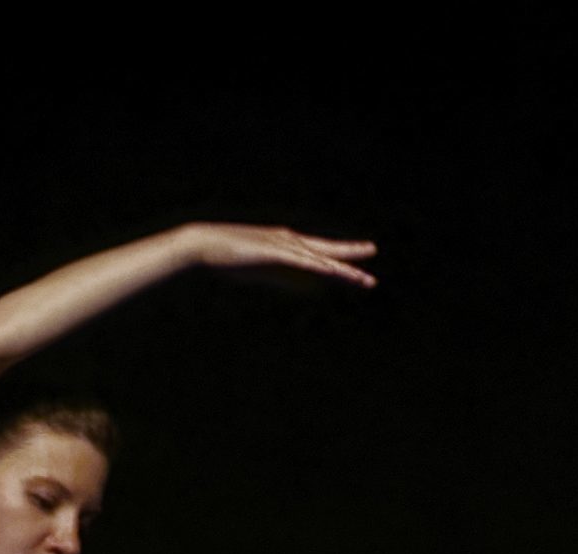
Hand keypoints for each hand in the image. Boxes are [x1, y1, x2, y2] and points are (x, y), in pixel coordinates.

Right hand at [168, 223, 376, 286]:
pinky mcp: (274, 252)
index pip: (320, 253)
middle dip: (350, 255)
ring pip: (320, 259)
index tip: (358, 262)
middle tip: (373, 251)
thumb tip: (306, 288)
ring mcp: (282, 245)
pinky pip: (303, 262)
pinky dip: (321, 267)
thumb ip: (285, 278)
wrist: (203, 245)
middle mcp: (289, 241)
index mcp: (286, 244)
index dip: (341, 258)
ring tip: (363, 279)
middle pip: (326, 251)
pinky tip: (335, 273)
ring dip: (343, 270)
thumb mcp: (263, 271)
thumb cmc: (228, 258)